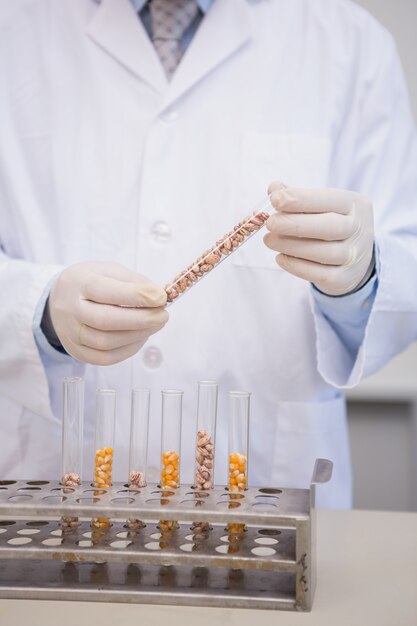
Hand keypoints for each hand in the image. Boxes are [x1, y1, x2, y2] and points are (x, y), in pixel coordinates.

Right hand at [48, 262, 167, 364]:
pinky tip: (141, 337)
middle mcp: (69, 309)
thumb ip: (133, 281)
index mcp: (78, 283)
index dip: (137, 295)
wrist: (60, 300)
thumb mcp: (109, 270)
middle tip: (163, 315)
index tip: (161, 297)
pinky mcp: (76, 351)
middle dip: (140, 319)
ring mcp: (70, 333)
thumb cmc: (91, 282)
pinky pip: (105, 358)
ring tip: (155, 325)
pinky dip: (128, 349)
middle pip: (105, 320)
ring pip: (106, 342)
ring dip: (137, 335)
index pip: (106, 291)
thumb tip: (158, 297)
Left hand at [264, 182, 373, 295]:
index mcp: (354, 204)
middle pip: (331, 226)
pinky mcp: (344, 278)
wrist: (354, 258)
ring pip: (324, 253)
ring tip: (269, 240)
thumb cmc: (330, 224)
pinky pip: (320, 274)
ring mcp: (354, 256)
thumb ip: (297, 197)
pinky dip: (296, 266)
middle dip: (295, 224)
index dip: (301, 199)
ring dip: (291, 246)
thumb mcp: (320, 206)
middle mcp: (359, 229)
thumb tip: (274, 189)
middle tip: (270, 223)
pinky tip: (280, 258)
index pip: (329, 199)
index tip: (275, 199)